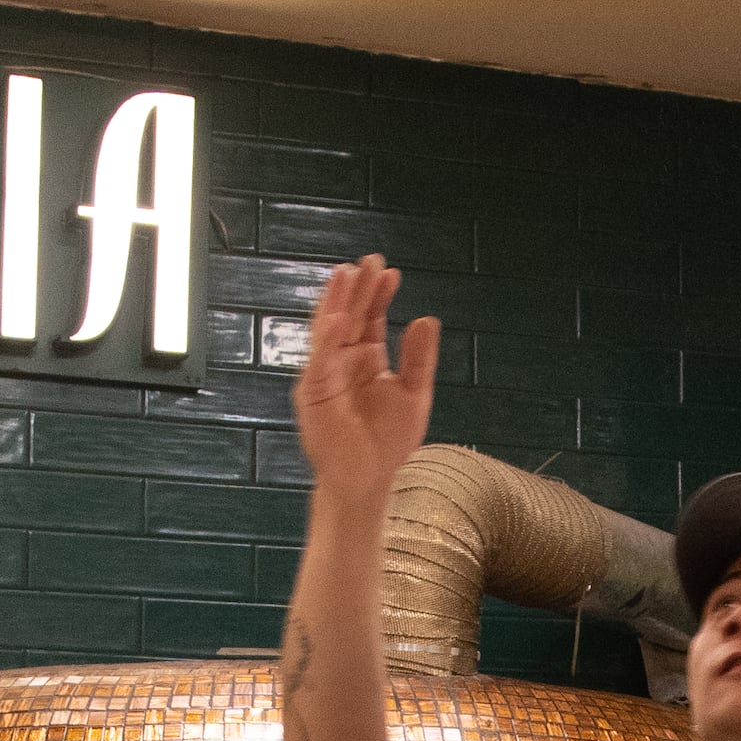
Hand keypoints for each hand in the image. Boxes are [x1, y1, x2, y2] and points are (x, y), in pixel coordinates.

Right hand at [292, 254, 437, 499]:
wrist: (368, 480)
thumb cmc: (387, 442)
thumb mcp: (414, 394)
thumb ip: (419, 358)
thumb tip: (427, 319)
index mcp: (366, 360)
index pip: (371, 318)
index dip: (379, 295)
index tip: (391, 273)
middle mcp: (343, 362)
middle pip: (350, 316)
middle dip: (358, 289)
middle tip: (369, 260)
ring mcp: (326, 375)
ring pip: (328, 330)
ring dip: (336, 303)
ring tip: (345, 274)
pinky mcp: (313, 394)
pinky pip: (319, 361)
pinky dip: (327, 339)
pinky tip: (339, 318)